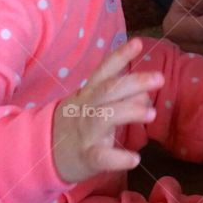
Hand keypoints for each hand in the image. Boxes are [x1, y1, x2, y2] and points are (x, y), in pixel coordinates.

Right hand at [52, 39, 164, 183]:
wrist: (43, 153)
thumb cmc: (78, 123)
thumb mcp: (93, 103)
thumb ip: (119, 95)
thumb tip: (146, 91)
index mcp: (88, 93)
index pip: (104, 70)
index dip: (120, 56)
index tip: (138, 43)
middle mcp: (86, 108)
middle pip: (108, 90)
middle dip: (134, 82)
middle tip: (159, 78)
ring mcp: (85, 132)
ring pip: (105, 117)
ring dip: (129, 112)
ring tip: (152, 113)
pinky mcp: (86, 156)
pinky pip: (101, 156)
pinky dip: (118, 158)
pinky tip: (135, 159)